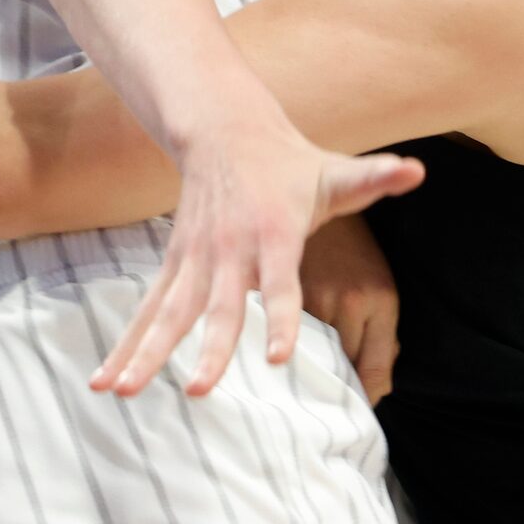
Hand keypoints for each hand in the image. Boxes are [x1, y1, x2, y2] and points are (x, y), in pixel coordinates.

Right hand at [90, 113, 420, 397]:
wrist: (225, 130)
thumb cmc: (288, 162)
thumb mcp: (333, 170)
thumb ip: (374, 179)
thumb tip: (417, 171)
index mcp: (273, 233)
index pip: (281, 283)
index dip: (280, 318)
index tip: (278, 356)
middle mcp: (229, 249)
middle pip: (217, 307)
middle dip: (208, 350)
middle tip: (200, 392)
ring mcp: (195, 258)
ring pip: (168, 313)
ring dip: (145, 354)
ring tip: (122, 393)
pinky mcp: (175, 264)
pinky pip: (149, 311)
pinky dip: (126, 345)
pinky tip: (107, 383)